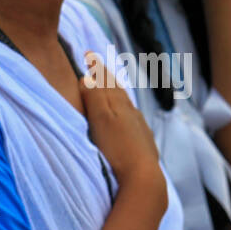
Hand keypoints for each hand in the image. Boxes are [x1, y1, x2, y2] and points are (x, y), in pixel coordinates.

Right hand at [80, 53, 162, 189]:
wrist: (142, 176)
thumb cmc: (118, 148)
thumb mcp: (101, 120)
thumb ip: (95, 97)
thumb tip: (88, 77)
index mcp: (120, 104)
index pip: (106, 80)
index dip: (96, 67)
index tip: (88, 53)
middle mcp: (132, 112)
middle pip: (117, 89)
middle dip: (106, 77)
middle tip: (97, 65)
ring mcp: (139, 128)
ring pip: (126, 104)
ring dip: (116, 93)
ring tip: (110, 88)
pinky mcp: (143, 144)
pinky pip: (132, 119)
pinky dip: (124, 111)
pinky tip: (125, 118)